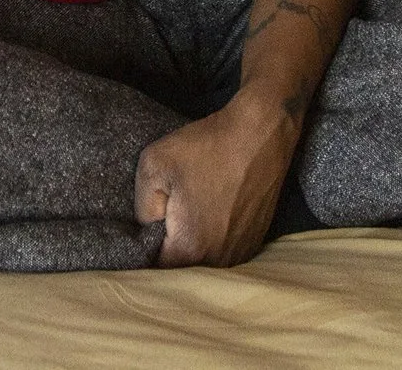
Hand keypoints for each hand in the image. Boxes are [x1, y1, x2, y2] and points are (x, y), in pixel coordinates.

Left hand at [134, 91, 300, 266]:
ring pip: (204, 261)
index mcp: (190, 248)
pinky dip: (214, 237)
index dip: (145, 249)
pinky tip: (211, 212)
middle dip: (169, 247)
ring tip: (190, 212)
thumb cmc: (206, 146)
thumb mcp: (153, 164)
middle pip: (181, 268)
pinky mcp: (255, 241)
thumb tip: (147, 228)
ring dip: (194, 244)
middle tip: (166, 216)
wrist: (260, 133)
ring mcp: (240, 253)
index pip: (155, 268)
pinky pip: (223, 250)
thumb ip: (142, 208)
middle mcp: (219, 260)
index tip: (146, 227)